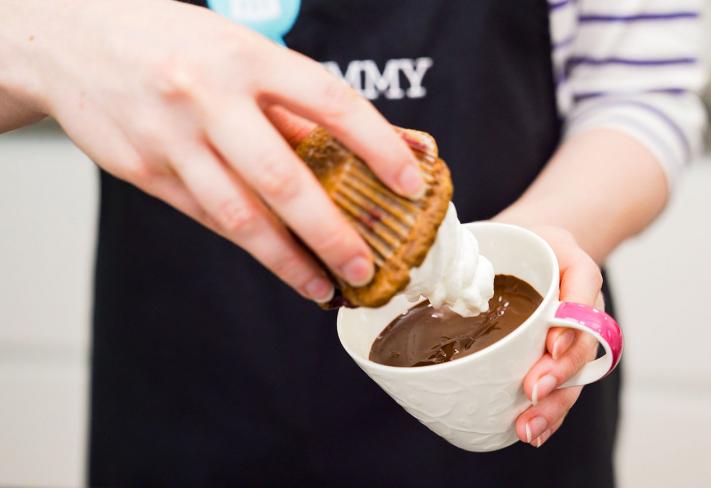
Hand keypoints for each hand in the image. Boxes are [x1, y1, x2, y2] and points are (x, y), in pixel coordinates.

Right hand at [1, 0, 424, 302]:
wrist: (70, 40)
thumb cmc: (171, 43)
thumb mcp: (238, 51)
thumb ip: (294, 103)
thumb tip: (365, 147)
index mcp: (246, 57)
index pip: (329, 102)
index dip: (377, 145)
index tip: (409, 183)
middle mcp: (208, 98)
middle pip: (283, 179)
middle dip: (330, 232)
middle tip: (365, 267)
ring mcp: (171, 139)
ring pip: (239, 216)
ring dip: (288, 261)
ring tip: (323, 287)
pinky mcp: (144, 172)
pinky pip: (206, 217)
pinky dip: (248, 243)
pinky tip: (276, 262)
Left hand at [492, 221, 603, 447]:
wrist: (522, 246)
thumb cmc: (510, 241)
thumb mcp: (502, 230)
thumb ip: (482, 250)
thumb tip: (442, 284)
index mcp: (572, 264)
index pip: (584, 289)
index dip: (572, 322)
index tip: (550, 346)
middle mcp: (582, 304)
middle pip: (584, 343)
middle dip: (560, 373)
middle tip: (533, 391)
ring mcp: (573, 335)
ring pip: (575, 375)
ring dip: (553, 405)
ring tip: (528, 429)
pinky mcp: (556, 357)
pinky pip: (559, 387)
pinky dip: (547, 413)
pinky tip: (531, 432)